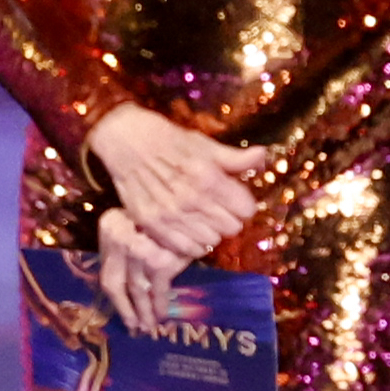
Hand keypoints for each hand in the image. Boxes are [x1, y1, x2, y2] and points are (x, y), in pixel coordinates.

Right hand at [85, 102, 265, 264]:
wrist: (126, 141)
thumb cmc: (170, 141)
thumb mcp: (204, 145)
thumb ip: (235, 157)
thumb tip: (263, 156)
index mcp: (208, 177)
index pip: (246, 209)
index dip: (244, 203)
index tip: (235, 198)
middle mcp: (190, 199)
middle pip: (231, 228)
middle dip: (229, 218)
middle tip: (218, 208)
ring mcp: (169, 215)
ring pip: (210, 241)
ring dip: (210, 232)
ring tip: (201, 218)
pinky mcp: (152, 224)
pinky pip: (185, 249)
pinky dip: (191, 243)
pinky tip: (187, 229)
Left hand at [96, 207, 189, 337]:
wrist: (197, 198)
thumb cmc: (173, 213)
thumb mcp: (146, 225)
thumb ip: (134, 250)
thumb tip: (137, 285)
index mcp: (109, 226)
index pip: (106, 268)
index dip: (114, 295)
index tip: (122, 312)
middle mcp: (117, 237)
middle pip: (114, 282)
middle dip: (125, 308)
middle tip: (135, 327)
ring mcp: (136, 249)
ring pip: (135, 288)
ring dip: (142, 310)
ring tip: (148, 326)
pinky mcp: (158, 260)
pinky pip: (157, 288)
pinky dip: (159, 303)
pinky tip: (162, 315)